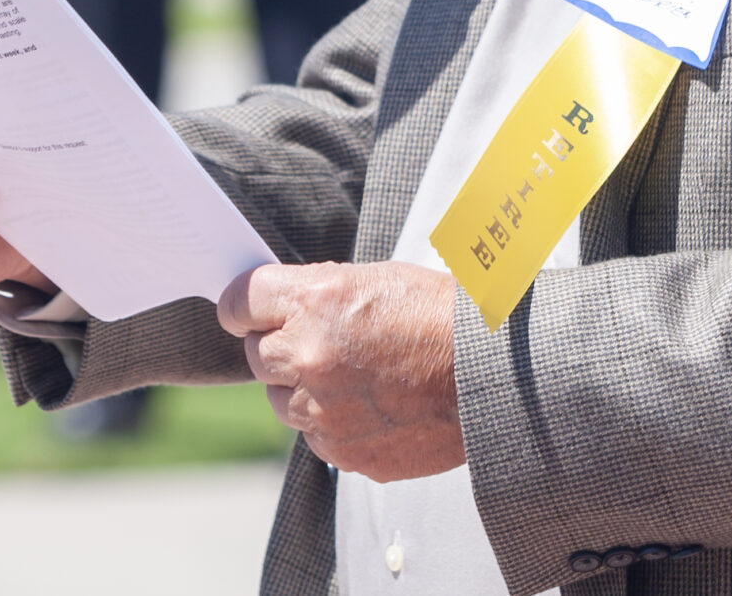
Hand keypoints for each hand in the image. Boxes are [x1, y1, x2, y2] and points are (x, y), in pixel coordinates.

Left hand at [217, 262, 463, 480]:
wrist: (491, 373)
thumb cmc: (441, 315)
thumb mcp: (375, 279)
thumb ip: (316, 296)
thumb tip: (278, 311)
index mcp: (315, 302)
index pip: (240, 302)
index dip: (243, 308)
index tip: (247, 314)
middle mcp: (309, 355)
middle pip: (257, 355)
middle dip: (279, 348)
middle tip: (320, 343)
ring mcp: (323, 410)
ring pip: (281, 401)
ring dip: (303, 389)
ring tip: (354, 376)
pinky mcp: (342, 452)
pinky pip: (315, 437)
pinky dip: (333, 424)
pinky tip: (372, 406)